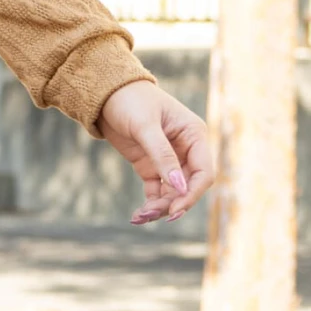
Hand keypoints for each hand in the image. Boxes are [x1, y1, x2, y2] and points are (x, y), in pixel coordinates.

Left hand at [95, 81, 213, 224]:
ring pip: (172, 193)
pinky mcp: (150, 166)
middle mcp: (186, 150)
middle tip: (148, 215)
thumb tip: (179, 187)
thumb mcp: (145, 127)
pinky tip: (137, 215)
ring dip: (159, 208)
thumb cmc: (130, 100)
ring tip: (138, 217)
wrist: (106, 93)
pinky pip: (157, 192)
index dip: (192, 194)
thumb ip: (162, 155)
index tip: (174, 210)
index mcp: (194, 136)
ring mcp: (169, 160)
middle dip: (172, 204)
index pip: (204, 173)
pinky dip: (150, 204)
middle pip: (188, 187)